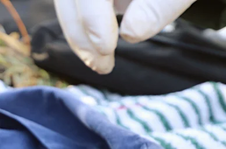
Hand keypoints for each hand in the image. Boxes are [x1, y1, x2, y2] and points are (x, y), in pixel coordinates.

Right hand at [54, 0, 195, 73]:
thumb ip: (159, 7)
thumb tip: (131, 33)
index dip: (93, 20)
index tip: (107, 48)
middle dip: (83, 35)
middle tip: (102, 65)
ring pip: (66, 2)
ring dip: (79, 36)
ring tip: (99, 62)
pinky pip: (72, 5)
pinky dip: (82, 27)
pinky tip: (97, 48)